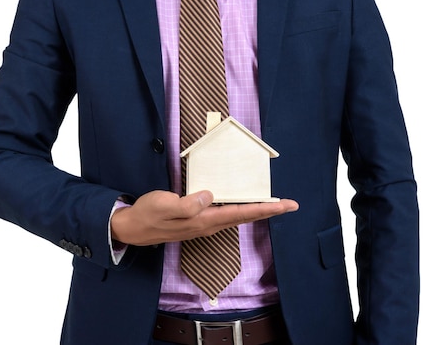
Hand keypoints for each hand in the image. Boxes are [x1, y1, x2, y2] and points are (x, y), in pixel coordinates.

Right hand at [110, 190, 298, 245]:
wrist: (131, 228)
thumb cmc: (147, 214)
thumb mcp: (164, 205)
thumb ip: (187, 203)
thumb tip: (209, 195)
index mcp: (204, 221)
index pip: (241, 213)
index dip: (265, 208)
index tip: (286, 205)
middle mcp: (208, 225)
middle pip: (245, 216)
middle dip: (269, 210)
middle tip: (291, 204)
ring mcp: (204, 224)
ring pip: (237, 216)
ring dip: (257, 210)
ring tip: (275, 204)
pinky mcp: (198, 220)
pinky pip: (227, 214)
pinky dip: (242, 209)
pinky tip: (245, 204)